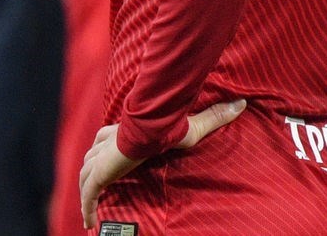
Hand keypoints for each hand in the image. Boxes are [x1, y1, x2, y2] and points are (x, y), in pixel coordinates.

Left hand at [79, 99, 245, 228]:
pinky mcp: (99, 175)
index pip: (105, 139)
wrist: (150, 130)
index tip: (105, 161)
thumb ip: (215, 117)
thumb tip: (242, 103)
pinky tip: (88, 224)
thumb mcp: (194, 127)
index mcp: (122, 133)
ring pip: (85, 175)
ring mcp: (100, 161)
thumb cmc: (169, 128)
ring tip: (89, 208)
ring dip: (86, 189)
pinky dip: (87, 208)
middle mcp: (107, 146)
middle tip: (94, 186)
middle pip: (91, 157)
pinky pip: (88, 196)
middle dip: (90, 170)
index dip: (104, 149)